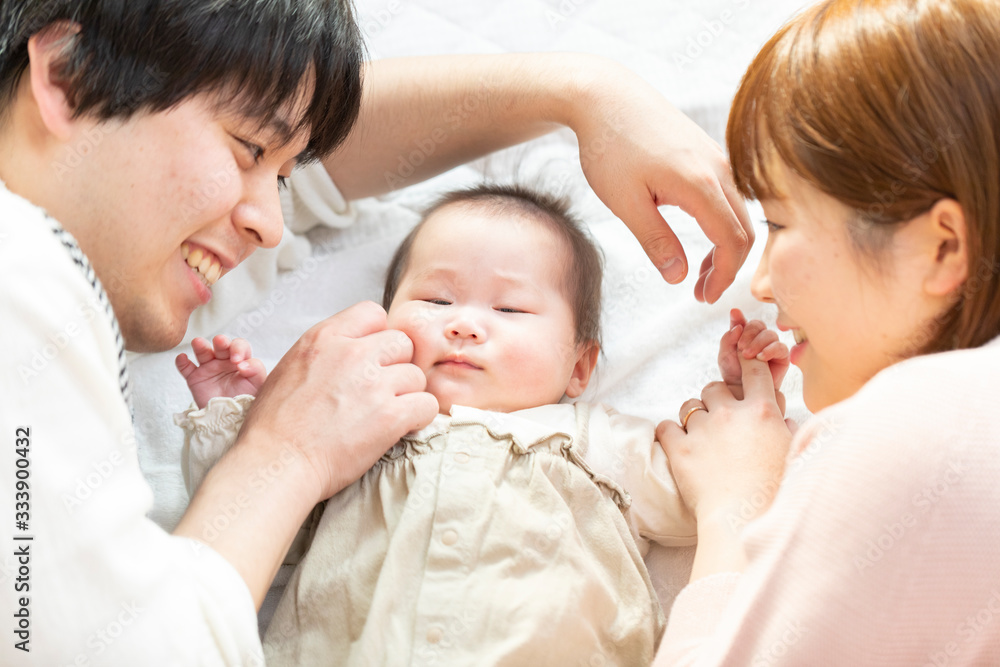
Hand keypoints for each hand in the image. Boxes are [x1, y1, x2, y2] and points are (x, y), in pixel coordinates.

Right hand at [176, 336, 267, 408]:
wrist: (231, 419)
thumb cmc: (247, 400)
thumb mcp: (258, 384)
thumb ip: (256, 370)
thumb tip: (242, 365)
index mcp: (241, 360)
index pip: (240, 346)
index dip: (239, 349)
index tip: (238, 362)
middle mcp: (224, 361)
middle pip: (222, 345)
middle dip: (221, 342)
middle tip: (221, 343)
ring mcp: (209, 369)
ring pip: (203, 352)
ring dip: (200, 346)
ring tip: (198, 343)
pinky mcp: (195, 379)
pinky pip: (186, 368)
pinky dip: (182, 362)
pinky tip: (182, 358)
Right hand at [237, 301, 438, 499]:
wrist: (276, 463)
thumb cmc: (275, 425)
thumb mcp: (289, 367)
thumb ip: (325, 352)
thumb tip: (351, 350)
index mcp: (324, 338)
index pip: (373, 313)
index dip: (377, 336)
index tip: (372, 358)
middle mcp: (352, 354)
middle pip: (401, 343)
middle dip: (395, 366)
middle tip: (381, 391)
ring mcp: (374, 384)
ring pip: (416, 375)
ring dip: (406, 395)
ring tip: (385, 414)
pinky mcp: (390, 415)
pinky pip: (427, 404)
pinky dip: (419, 417)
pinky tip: (400, 427)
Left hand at [569, 62, 752, 302]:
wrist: (605, 95)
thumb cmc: (610, 146)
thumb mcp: (625, 203)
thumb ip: (655, 240)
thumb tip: (679, 277)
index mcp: (701, 184)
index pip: (732, 242)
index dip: (724, 276)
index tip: (704, 298)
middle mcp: (719, 169)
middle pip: (745, 230)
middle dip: (729, 267)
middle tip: (702, 293)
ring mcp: (717, 157)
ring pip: (739, 212)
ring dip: (726, 246)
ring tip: (698, 271)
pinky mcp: (707, 152)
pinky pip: (729, 195)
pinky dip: (721, 223)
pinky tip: (697, 237)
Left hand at [658, 354, 792, 522]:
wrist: (745, 520)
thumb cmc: (776, 492)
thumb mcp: (793, 455)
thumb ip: (787, 431)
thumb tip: (784, 420)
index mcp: (762, 411)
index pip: (754, 369)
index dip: (748, 359)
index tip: (742, 356)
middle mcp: (729, 414)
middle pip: (713, 386)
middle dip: (715, 399)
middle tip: (720, 420)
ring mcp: (702, 430)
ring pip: (689, 406)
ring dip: (693, 416)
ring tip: (702, 438)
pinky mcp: (679, 450)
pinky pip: (666, 427)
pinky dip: (670, 433)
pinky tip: (679, 444)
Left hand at [718, 308, 788, 392]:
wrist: (743, 393)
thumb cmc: (733, 374)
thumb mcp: (725, 354)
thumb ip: (728, 336)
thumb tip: (736, 316)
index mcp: (745, 335)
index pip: (744, 321)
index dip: (739, 320)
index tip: (735, 324)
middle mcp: (759, 338)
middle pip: (758, 324)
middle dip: (749, 333)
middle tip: (740, 347)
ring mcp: (772, 346)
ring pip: (770, 334)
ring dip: (758, 342)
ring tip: (747, 355)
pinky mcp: (782, 357)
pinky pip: (781, 347)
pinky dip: (771, 350)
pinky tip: (761, 357)